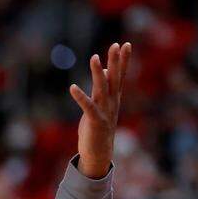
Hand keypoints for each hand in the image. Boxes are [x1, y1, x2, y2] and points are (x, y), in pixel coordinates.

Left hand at [70, 42, 131, 178]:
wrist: (99, 154)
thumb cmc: (98, 128)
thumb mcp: (101, 105)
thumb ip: (103, 88)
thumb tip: (104, 71)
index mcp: (114, 99)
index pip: (120, 76)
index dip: (123, 60)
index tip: (125, 44)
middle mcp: (112, 103)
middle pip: (114, 78)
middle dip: (115, 61)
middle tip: (116, 44)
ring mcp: (104, 112)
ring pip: (102, 89)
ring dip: (97, 73)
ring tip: (94, 57)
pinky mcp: (94, 121)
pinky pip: (87, 107)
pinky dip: (80, 97)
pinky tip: (72, 87)